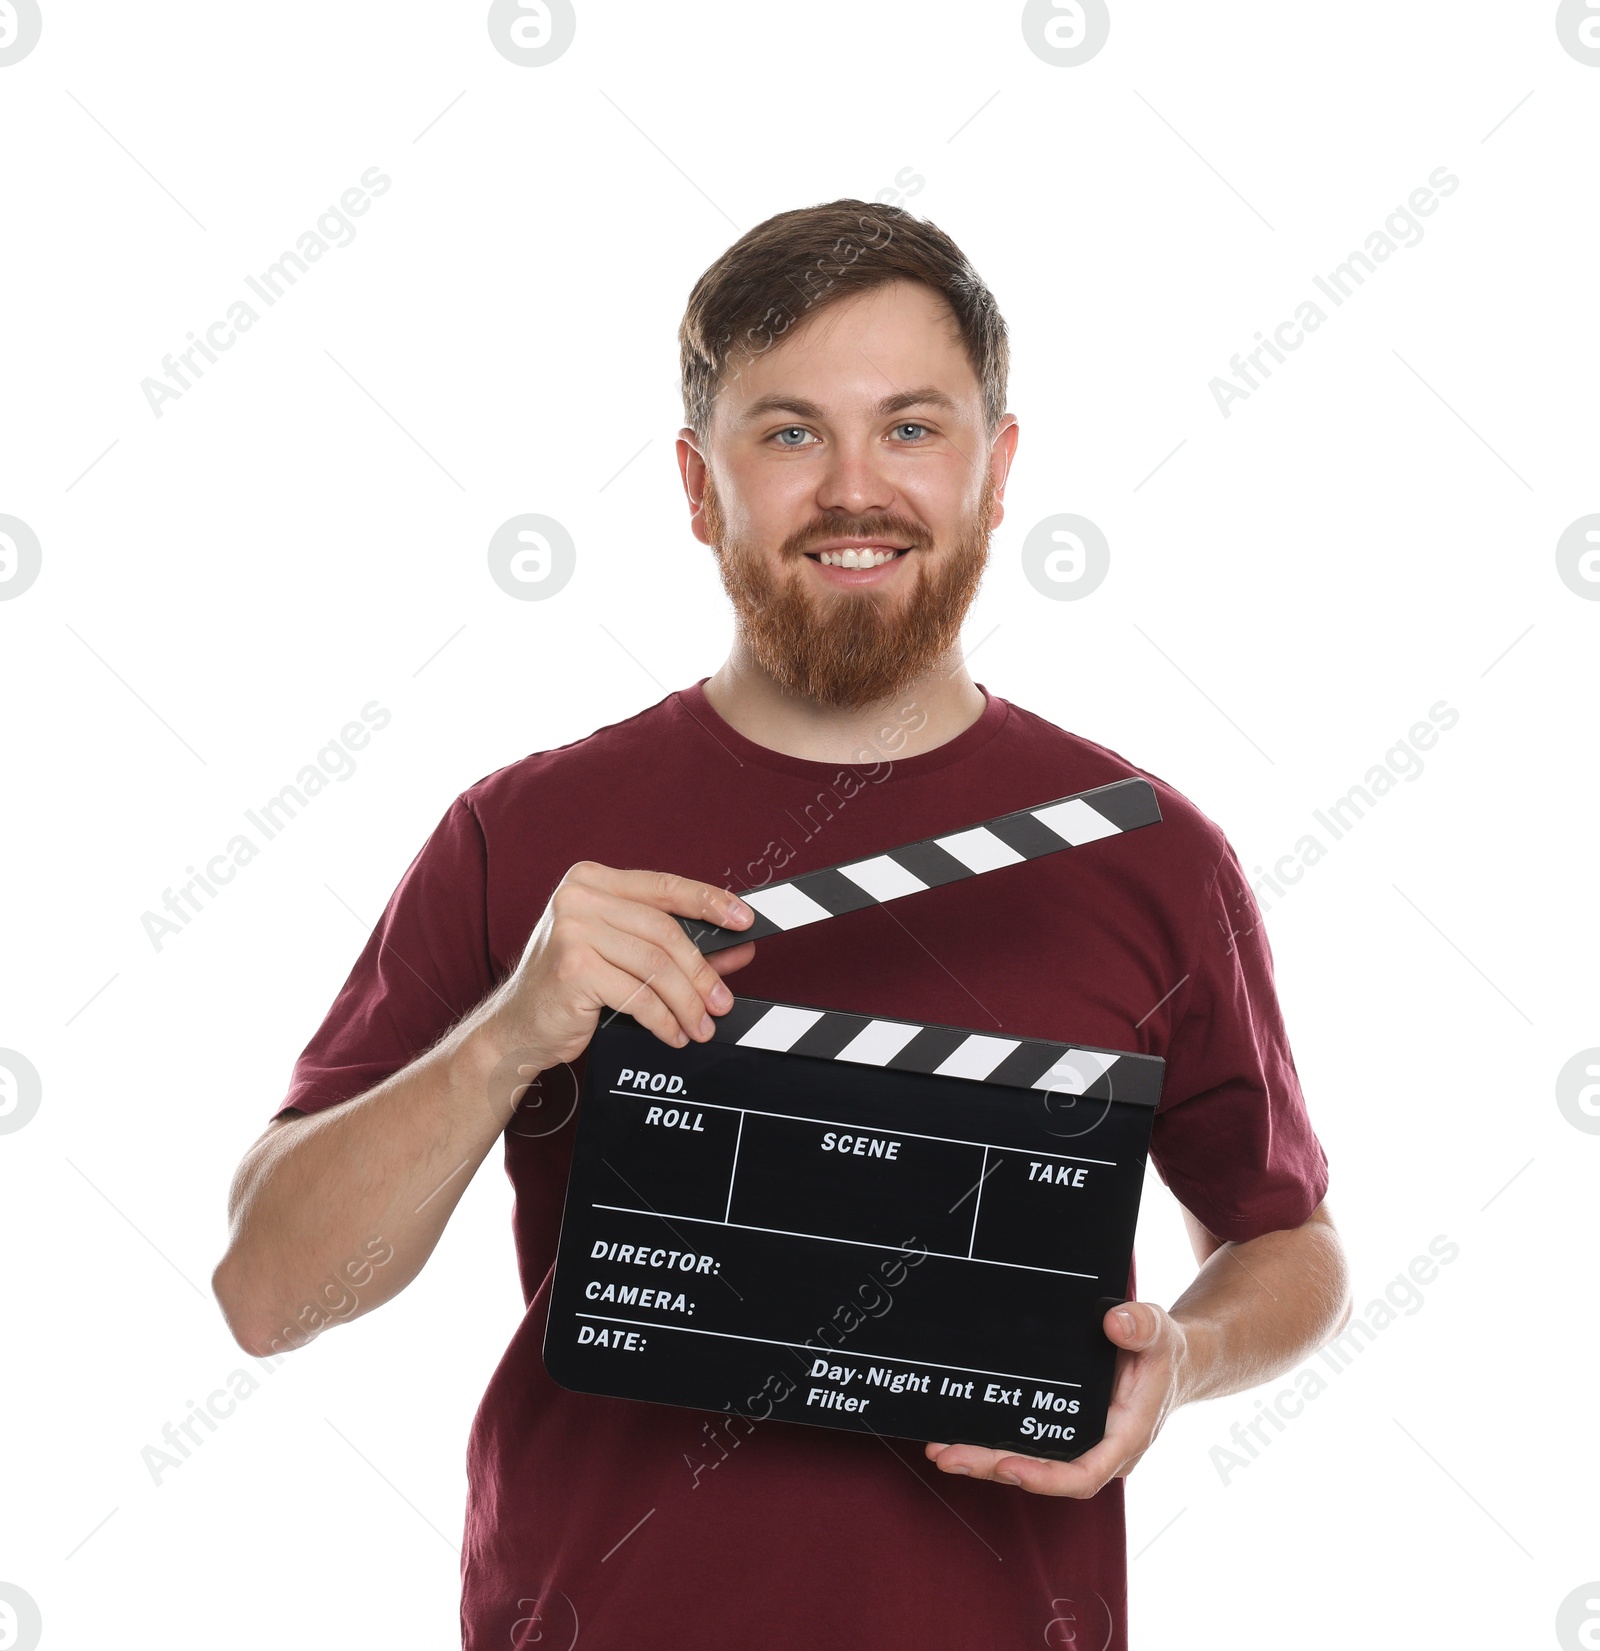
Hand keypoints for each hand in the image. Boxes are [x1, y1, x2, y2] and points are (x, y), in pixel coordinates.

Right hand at [477, 863, 756, 1073]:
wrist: (515, 1028)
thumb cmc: (570, 987)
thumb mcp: (625, 958)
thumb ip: (677, 947)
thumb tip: (737, 948)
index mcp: (592, 879)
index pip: (665, 886)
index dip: (710, 901)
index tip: (745, 920)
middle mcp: (578, 896)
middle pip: (664, 931)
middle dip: (702, 971)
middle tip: (721, 1001)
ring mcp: (571, 929)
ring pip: (656, 966)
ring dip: (687, 1002)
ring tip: (700, 1025)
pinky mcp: (572, 967)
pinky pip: (638, 995)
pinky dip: (664, 1019)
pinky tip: (672, 1033)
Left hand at [923, 1302, 1195, 1496]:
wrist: (1168, 1359)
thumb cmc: (1163, 1350)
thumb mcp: (1158, 1332)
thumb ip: (1142, 1327)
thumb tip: (1115, 1323)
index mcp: (1124, 1437)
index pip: (1084, 1474)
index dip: (1045, 1476)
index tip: (1008, 1466)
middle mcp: (1098, 1449)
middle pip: (1043, 1473)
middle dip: (994, 1467)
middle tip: (949, 1456)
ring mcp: (1078, 1441)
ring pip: (1028, 1460)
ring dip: (984, 1459)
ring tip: (941, 1450)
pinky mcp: (1063, 1428)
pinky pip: (1027, 1441)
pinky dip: (994, 1441)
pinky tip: (960, 1433)